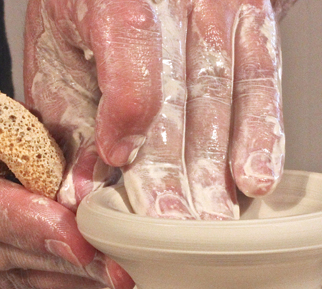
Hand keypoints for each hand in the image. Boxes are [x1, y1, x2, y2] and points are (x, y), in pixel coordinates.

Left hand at [25, 0, 288, 218]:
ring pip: (222, 97)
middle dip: (175, 170)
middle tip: (173, 232)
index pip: (126, 42)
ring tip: (213, 225)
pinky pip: (262, 84)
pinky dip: (262, 137)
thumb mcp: (59, 62)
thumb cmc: (88, 18)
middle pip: (177, 92)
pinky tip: (256, 182)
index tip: (119, 160)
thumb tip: (80, 198)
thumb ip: (70, 127)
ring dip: (217, 169)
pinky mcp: (255, 21)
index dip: (126, 107)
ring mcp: (221, 5)